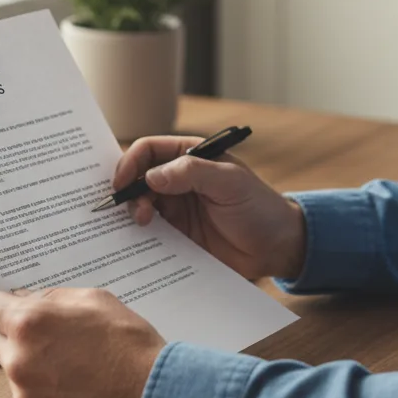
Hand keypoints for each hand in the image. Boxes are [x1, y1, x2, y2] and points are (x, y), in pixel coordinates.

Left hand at [0, 286, 162, 397]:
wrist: (150, 394)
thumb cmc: (128, 341)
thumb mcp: (95, 298)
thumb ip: (53, 297)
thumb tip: (27, 300)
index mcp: (30, 323)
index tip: (4, 303)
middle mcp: (19, 360)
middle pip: (0, 340)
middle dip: (20, 334)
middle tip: (56, 334)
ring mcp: (24, 396)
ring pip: (16, 370)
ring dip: (34, 363)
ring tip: (74, 363)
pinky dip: (46, 391)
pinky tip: (77, 385)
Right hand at [114, 135, 306, 279]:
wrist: (276, 247)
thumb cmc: (259, 207)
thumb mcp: (231, 182)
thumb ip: (193, 173)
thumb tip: (152, 176)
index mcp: (190, 156)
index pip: (149, 150)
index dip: (130, 162)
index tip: (121, 183)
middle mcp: (178, 179)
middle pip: (137, 177)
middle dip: (126, 190)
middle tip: (133, 209)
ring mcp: (176, 207)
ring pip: (139, 204)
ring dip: (133, 212)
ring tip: (143, 223)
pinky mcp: (176, 235)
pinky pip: (149, 233)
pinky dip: (137, 236)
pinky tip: (139, 242)